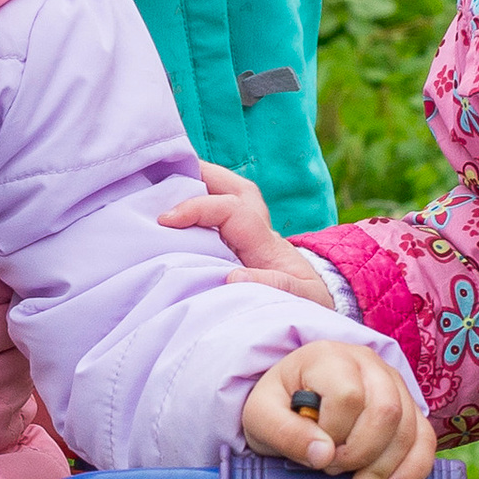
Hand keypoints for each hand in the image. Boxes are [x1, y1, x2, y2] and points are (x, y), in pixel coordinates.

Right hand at [160, 159, 335, 302]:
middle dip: (201, 174)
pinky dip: (198, 203)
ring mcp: (249, 235)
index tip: (166, 220)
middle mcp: (257, 230)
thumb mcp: (299, 299)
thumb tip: (234, 276)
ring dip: (199, 183)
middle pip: (234, 188)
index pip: (230, 210)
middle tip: (162, 172)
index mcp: (265, 243)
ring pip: (229, 194)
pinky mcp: (240, 244)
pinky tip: (172, 204)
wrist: (315, 306)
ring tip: (162, 180)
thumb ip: (273, 286)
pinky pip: (220, 214)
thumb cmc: (304, 302)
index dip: (198, 208)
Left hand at [242, 341, 433, 478]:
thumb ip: (284, 433)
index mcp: (329, 357)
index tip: (316, 454)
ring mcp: (393, 384)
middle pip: (386, 410)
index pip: (348, 396)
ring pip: (408, 427)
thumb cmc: (277, 406)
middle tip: (332, 473)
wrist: (289, 403)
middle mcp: (368, 364)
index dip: (335, 433)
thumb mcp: (261, 416)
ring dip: (384, 469)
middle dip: (361, 454)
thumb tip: (323, 456)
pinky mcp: (407, 408)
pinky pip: (425, 438)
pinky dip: (415, 468)